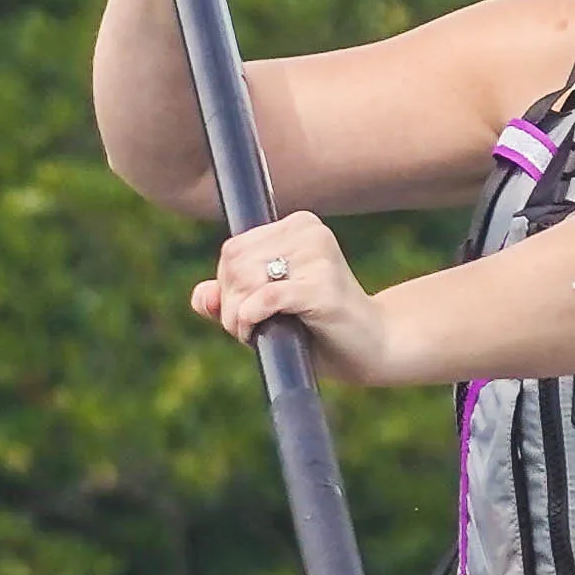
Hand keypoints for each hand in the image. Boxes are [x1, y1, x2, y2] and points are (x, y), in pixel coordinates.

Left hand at [193, 211, 390, 376]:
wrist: (372, 349)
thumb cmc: (320, 329)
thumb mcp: (270, 312)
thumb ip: (233, 300)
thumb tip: (201, 296)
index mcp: (299, 226)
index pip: (234, 248)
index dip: (225, 286)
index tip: (242, 313)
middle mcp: (310, 232)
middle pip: (234, 262)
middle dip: (228, 303)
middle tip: (245, 329)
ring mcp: (320, 257)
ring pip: (246, 280)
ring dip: (236, 316)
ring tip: (254, 332)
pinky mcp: (323, 287)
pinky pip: (265, 297)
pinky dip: (249, 318)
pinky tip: (254, 333)